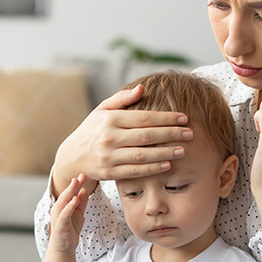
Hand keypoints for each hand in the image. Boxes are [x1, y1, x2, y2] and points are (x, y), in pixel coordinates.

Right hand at [48, 175, 89, 254]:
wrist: (64, 247)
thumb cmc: (70, 230)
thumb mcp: (79, 214)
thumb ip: (81, 203)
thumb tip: (84, 189)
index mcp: (62, 205)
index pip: (70, 192)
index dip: (76, 184)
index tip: (84, 174)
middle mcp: (58, 209)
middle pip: (66, 194)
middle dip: (73, 184)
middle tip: (81, 175)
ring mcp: (58, 217)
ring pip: (63, 202)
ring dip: (70, 192)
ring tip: (77, 183)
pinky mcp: (60, 225)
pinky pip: (64, 214)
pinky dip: (69, 206)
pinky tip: (75, 200)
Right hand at [51, 85, 192, 196]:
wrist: (71, 157)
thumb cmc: (92, 130)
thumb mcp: (102, 110)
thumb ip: (122, 99)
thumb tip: (143, 88)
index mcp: (110, 119)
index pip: (144, 118)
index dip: (166, 118)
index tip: (184, 118)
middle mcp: (109, 137)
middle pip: (147, 136)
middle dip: (171, 134)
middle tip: (190, 133)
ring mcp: (109, 156)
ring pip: (143, 155)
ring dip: (166, 153)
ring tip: (183, 150)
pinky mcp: (110, 172)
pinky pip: (135, 171)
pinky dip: (153, 168)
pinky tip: (168, 165)